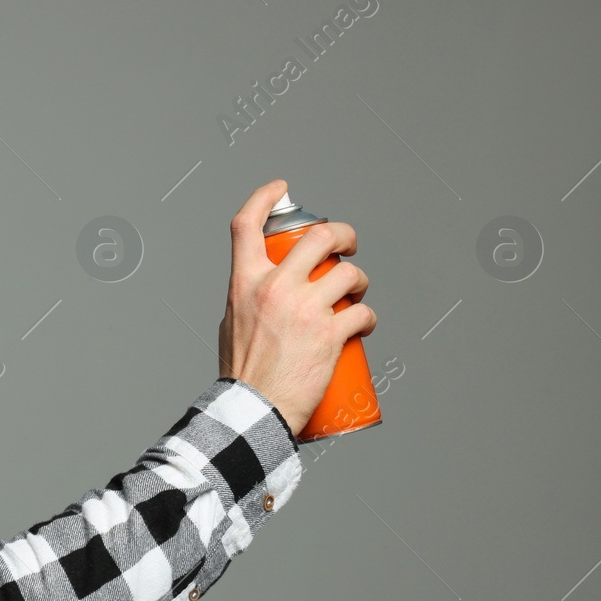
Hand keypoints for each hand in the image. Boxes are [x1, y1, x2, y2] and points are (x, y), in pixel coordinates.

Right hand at [217, 179, 376, 435]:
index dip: (264, 197)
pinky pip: (362, 312)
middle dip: (342, 234)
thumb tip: (264, 290)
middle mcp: (274, 288)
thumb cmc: (241, 374)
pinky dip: (368, 317)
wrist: (252, 410)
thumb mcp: (231, 324)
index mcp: (244, 283)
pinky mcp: (329, 334)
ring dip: (359, 280)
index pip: (246, 224)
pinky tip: (365, 325)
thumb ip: (247, 300)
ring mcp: (304, 310)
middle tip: (348, 246)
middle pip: (318, 237)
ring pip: (348, 273)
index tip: (281, 189)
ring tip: (356, 293)